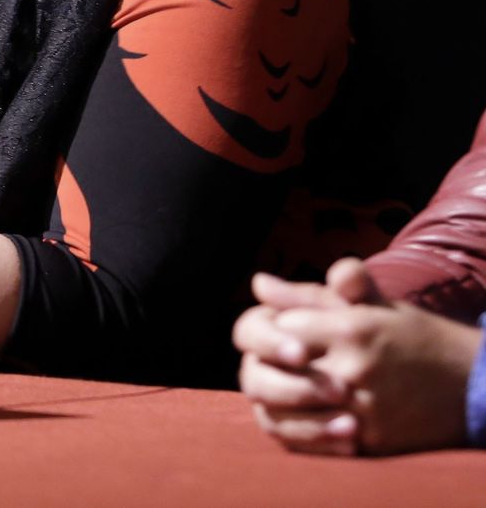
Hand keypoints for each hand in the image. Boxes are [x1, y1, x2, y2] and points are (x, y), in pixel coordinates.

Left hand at [236, 257, 480, 454]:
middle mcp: (353, 368)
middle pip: (274, 370)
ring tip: (286, 389)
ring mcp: (360, 408)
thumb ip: (312, 293)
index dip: (274, 329)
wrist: (473, 385)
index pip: (280, 328)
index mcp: (351, 328)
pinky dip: (298, 429)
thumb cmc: (415, 336)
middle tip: (277, 365)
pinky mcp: (368, 440)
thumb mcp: (372, 304)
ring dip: (278, 398)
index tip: (284, 332)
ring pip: (286, 408)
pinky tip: (305, 415)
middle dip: (269, 366)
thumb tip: (259, 283)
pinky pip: (311, 439)